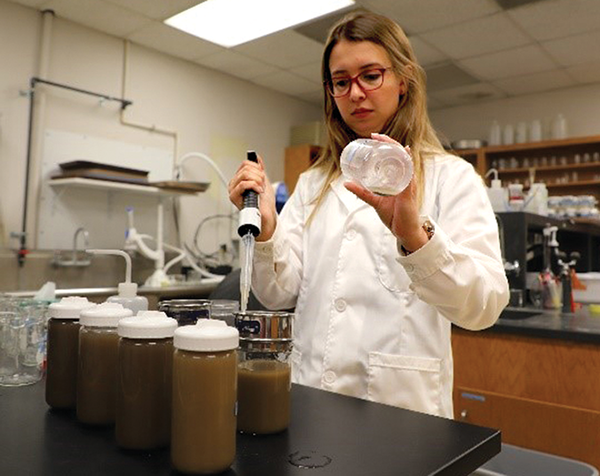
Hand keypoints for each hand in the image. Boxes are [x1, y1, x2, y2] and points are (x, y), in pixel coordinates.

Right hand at [228, 155, 276, 241]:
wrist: (267, 216)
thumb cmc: (265, 203)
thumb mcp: (264, 181)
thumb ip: (259, 170)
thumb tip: (256, 157)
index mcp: (240, 179)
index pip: (245, 164)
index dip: (257, 169)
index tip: (263, 178)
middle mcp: (234, 184)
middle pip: (246, 168)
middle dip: (259, 176)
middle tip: (262, 186)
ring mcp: (233, 190)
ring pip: (245, 174)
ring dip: (258, 181)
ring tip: (261, 190)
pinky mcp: (234, 197)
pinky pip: (243, 184)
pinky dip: (254, 186)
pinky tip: (258, 192)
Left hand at [344, 134, 427, 252]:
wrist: (405, 233)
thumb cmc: (395, 217)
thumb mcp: (375, 202)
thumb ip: (363, 192)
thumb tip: (347, 183)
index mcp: (399, 178)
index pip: (395, 157)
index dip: (386, 145)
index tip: (374, 137)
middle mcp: (405, 179)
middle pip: (400, 155)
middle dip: (389, 143)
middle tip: (376, 136)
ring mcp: (409, 185)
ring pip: (405, 162)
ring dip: (396, 150)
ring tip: (386, 141)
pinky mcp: (409, 193)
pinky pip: (409, 176)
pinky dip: (407, 165)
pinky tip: (405, 155)